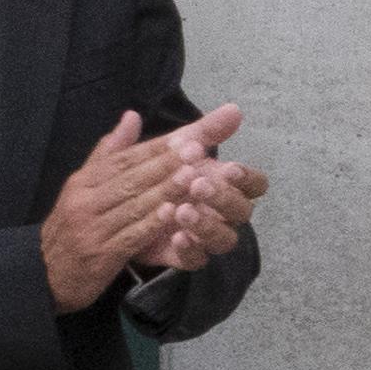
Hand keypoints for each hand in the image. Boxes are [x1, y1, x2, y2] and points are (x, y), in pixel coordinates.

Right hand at [41, 113, 201, 310]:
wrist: (44, 273)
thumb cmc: (73, 226)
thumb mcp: (84, 187)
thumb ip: (110, 152)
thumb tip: (132, 115)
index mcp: (82, 182)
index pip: (123, 160)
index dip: (155, 148)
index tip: (186, 136)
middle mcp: (84, 201)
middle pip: (130, 179)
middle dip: (165, 164)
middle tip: (196, 150)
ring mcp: (91, 229)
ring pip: (133, 206)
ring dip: (164, 191)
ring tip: (192, 176)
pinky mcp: (100, 255)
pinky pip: (131, 236)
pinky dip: (152, 224)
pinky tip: (173, 214)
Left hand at [141, 104, 269, 273]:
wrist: (114, 207)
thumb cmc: (152, 173)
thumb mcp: (171, 147)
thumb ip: (203, 130)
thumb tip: (234, 108)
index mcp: (223, 185)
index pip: (255, 185)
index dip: (247, 179)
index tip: (229, 168)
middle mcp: (220, 212)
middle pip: (243, 211)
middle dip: (224, 198)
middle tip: (198, 185)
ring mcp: (204, 236)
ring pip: (225, 239)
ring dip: (207, 225)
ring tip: (181, 211)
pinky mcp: (184, 256)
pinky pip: (198, 261)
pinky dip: (191, 249)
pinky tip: (176, 237)